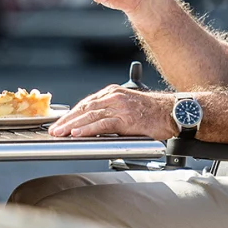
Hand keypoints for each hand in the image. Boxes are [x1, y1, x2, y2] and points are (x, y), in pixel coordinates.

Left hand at [49, 85, 180, 139]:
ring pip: (90, 116)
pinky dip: (88, 129)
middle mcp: (114, 97)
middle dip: (66, 120)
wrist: (174, 113)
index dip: (70, 114)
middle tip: (53, 130)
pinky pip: (102, 124)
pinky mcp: (126, 119)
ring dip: (72, 126)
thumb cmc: (154, 113)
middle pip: (84, 109)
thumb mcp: (128, 107)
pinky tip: (77, 134)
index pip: (85, 103)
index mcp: (113, 92)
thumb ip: (110, 112)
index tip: (59, 122)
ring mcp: (120, 107)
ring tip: (60, 133)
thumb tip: (93, 125)